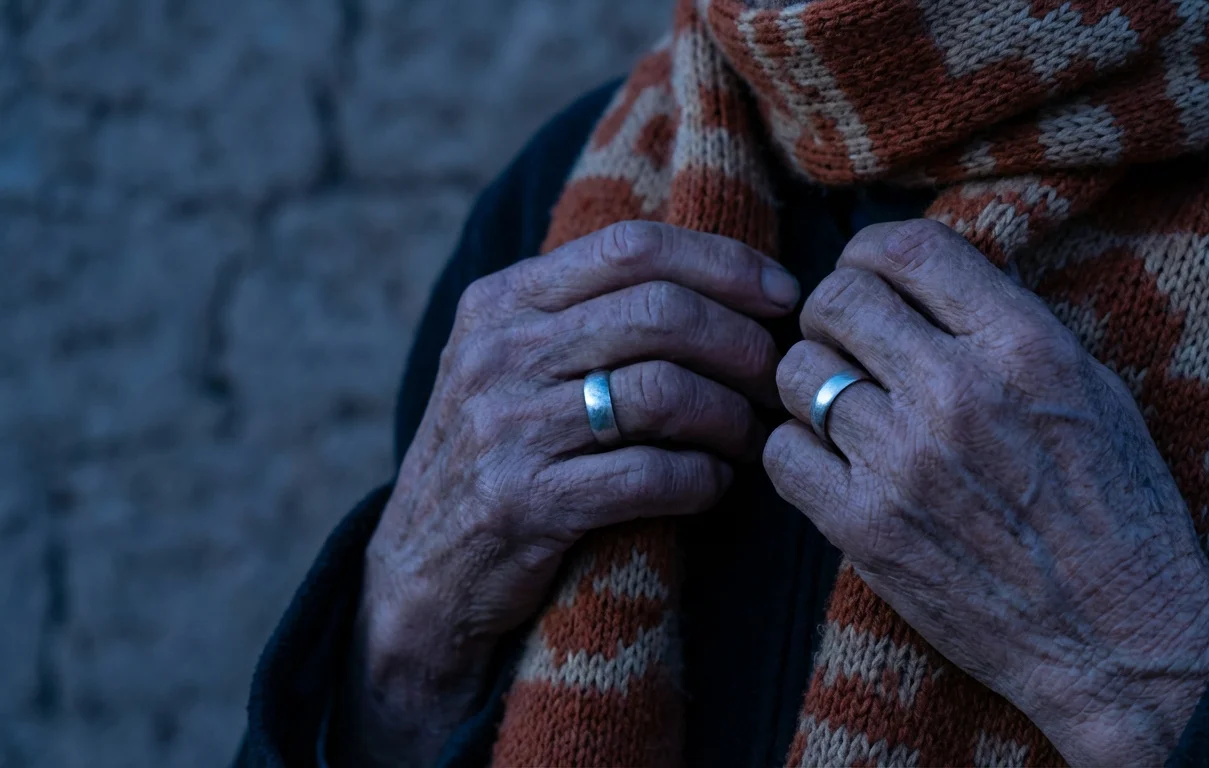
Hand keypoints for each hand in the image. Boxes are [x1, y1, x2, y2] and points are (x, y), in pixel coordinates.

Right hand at [340, 221, 798, 766]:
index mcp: (502, 301)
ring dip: (731, 416)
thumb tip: (718, 280)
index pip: (632, 246)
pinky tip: (713, 485)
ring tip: (749, 437)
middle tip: (777, 376)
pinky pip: (650, 475)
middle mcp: (500, 353)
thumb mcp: (509, 362)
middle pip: (660, 312)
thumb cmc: (495, 455)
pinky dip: (702, 479)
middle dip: (743, 342)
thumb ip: (583, 312)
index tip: (782, 295)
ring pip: (664, 391)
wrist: (421, 572)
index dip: (723, 263)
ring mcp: (508, 427)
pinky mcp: (526, 502)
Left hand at [765, 220, 1208, 765]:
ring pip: (799, 373)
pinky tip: (831, 462)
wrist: (1118, 639)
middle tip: (846, 340)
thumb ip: (1009, 324)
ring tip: (841, 404)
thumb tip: (932, 280)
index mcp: (1022, 345)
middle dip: (832, 311)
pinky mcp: (866, 529)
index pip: (908, 249)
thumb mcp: (1092, 389)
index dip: (870, 251)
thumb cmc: (1118, 511)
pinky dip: (797, 449)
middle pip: (837, 300)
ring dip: (812, 380)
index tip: (868, 272)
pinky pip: (782, 453)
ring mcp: (904, 462)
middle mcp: (956, 391)